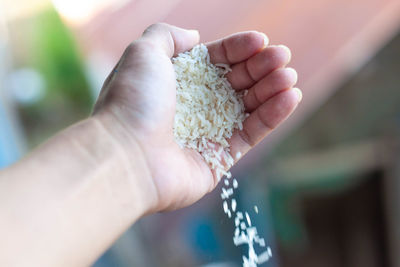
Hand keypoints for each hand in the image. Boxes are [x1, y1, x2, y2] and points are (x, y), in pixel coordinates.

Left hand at [93, 23, 300, 212]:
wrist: (126, 156)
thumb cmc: (133, 102)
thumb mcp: (143, 53)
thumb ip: (168, 36)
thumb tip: (196, 36)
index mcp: (177, 81)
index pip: (216, 60)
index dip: (238, 49)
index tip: (259, 40)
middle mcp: (193, 106)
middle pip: (236, 82)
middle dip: (260, 66)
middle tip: (281, 56)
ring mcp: (207, 133)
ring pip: (248, 107)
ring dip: (271, 89)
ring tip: (288, 76)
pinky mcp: (219, 158)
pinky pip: (251, 133)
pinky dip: (272, 115)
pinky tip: (290, 96)